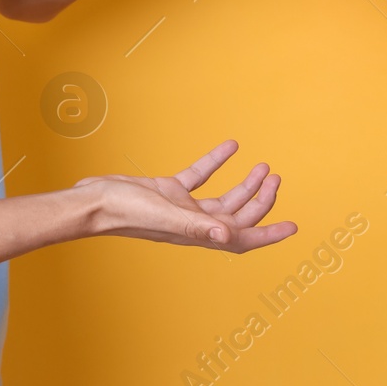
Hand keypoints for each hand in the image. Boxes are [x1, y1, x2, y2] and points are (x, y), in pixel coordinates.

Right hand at [77, 140, 296, 253]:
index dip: (268, 235)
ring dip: (244, 183)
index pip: (242, 238)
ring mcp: (181, 208)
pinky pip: (199, 176)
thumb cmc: (126, 213)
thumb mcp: (166, 216)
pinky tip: (229, 147)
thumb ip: (195, 225)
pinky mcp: (168, 191)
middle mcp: (193, 224)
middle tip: (275, 179)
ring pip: (222, 198)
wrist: (94, 202)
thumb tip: (225, 236)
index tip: (292, 227)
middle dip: (260, 200)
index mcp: (197, 234)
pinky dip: (215, 162)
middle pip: (238, 216)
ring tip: (263, 166)